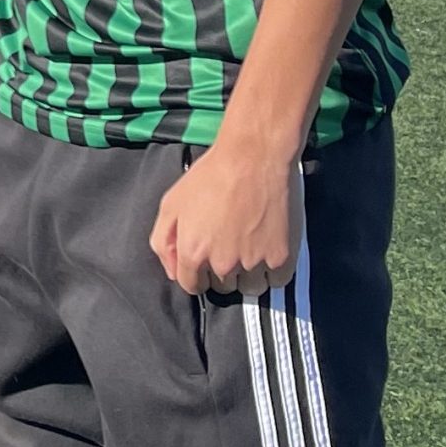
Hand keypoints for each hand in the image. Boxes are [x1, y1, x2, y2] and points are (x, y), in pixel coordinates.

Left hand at [150, 141, 304, 296]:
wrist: (254, 158)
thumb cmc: (211, 177)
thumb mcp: (171, 204)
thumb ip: (163, 241)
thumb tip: (172, 272)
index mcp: (192, 252)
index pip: (192, 285)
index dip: (196, 275)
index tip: (204, 264)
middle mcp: (222, 264)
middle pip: (222, 287)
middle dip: (222, 271)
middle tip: (229, 245)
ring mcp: (254, 263)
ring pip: (251, 288)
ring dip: (249, 274)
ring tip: (250, 246)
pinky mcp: (282, 258)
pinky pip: (276, 282)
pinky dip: (273, 271)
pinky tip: (268, 248)